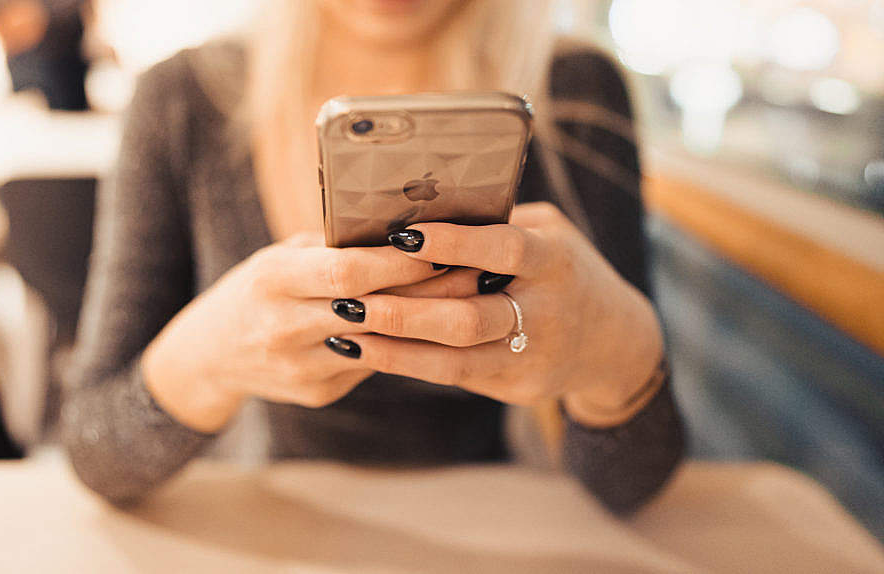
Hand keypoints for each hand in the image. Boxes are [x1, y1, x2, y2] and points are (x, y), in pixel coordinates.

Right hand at [140, 233, 444, 431]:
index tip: (443, 245)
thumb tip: (407, 228)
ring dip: (428, 322)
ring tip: (467, 299)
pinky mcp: (317, 393)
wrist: (213, 353)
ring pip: (382, 344)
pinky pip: (372, 365)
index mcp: (273, 280)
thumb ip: (334, 248)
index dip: (399, 262)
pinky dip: (404, 345)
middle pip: (373, 310)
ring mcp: (300, 367)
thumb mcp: (283, 256)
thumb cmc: (260, 288)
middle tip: (476, 272)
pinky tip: (432, 330)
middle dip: (428, 292)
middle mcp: (283, 327)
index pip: (348, 272)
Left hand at [320, 202, 663, 425]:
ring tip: (343, 331)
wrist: (614, 341)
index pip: (503, 249)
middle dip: (403, 311)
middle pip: (469, 318)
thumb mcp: (548, 235)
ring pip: (454, 359)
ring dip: (394, 346)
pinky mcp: (517, 387)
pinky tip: (366, 351)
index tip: (400, 236)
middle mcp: (547, 312)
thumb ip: (497, 224)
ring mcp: (532, 357)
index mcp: (555, 261)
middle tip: (347, 299)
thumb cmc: (563, 269)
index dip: (453, 243)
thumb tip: (422, 201)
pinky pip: (454, 377)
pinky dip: (406, 364)